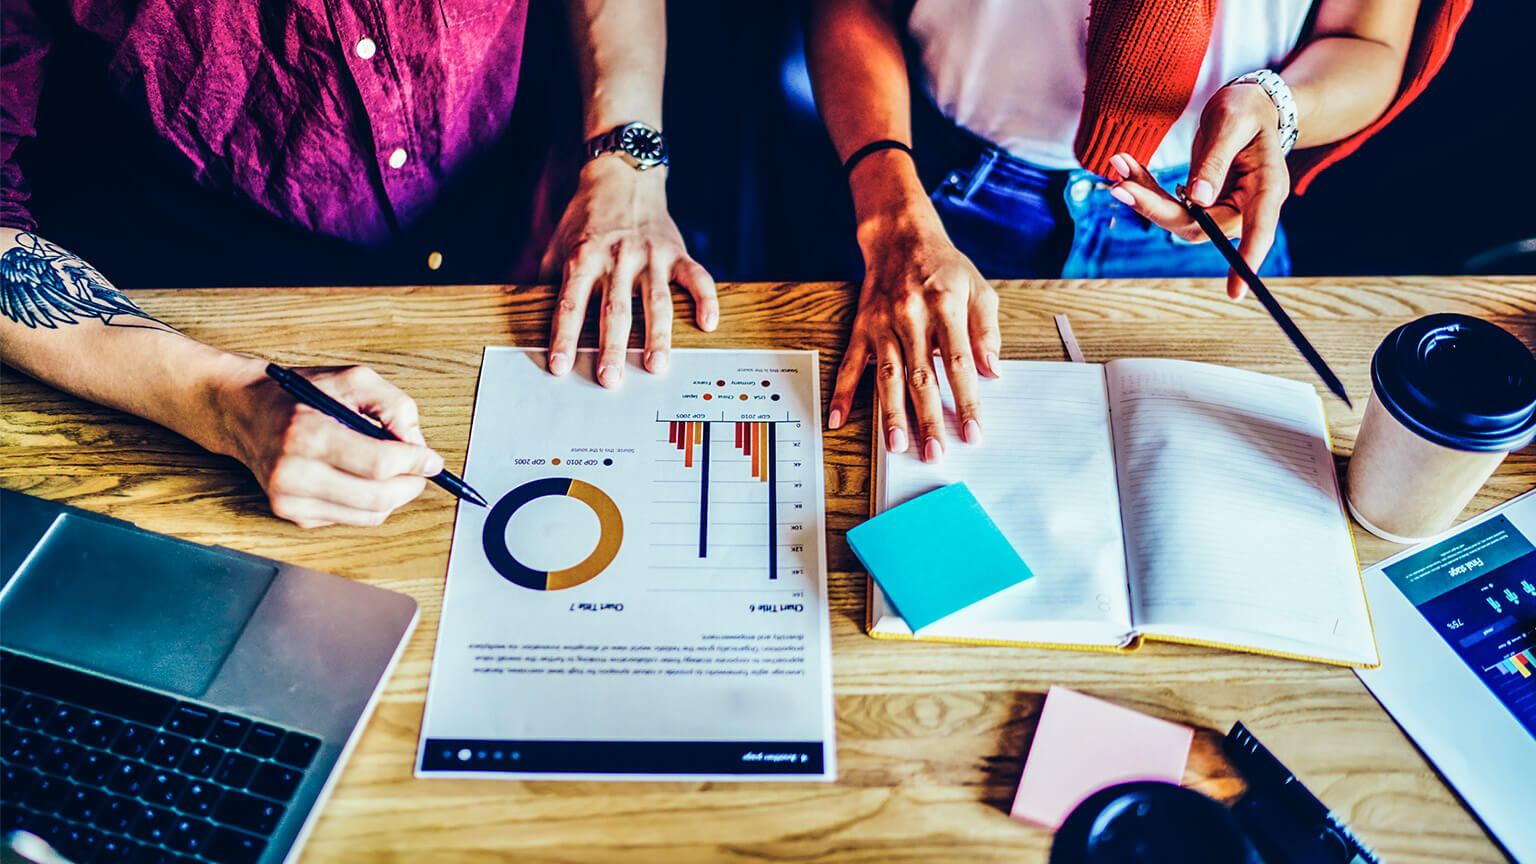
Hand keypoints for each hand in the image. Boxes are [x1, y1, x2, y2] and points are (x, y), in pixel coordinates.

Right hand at [213, 361, 444, 527]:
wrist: (245, 412)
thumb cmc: (299, 394)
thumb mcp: (352, 379)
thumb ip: (394, 406)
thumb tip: (418, 445)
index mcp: (307, 434)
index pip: (378, 464)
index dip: (415, 463)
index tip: (432, 459)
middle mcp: (293, 473)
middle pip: (377, 497)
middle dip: (411, 484)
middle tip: (421, 469)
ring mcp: (289, 499)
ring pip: (368, 515)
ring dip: (393, 496)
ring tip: (393, 472)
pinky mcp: (291, 515)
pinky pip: (350, 519)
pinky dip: (367, 502)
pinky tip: (358, 478)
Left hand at [540, 158, 718, 387]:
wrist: (621, 177)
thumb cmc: (586, 219)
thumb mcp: (558, 244)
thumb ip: (546, 280)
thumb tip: (524, 312)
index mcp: (584, 258)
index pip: (571, 305)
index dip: (565, 337)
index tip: (561, 366)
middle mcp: (617, 257)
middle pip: (615, 309)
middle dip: (612, 346)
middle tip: (610, 379)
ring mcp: (650, 255)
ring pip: (656, 300)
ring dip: (658, 334)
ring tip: (657, 365)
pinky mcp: (676, 251)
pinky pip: (696, 276)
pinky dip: (705, 299)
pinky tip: (708, 324)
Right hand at [829, 205, 999, 461]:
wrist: (900, 236)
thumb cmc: (945, 267)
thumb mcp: (979, 289)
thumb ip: (987, 331)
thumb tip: (993, 372)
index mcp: (945, 307)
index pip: (959, 364)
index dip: (966, 402)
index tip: (972, 434)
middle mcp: (911, 316)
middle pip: (921, 377)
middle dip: (928, 419)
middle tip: (934, 453)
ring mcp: (883, 324)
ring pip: (886, 376)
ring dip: (891, 413)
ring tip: (897, 445)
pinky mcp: (862, 328)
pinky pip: (850, 364)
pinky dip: (842, 393)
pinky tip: (837, 419)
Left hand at [1106, 83, 1288, 298]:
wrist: (1249, 104)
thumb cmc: (1246, 109)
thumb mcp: (1231, 124)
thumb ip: (1215, 160)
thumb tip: (1196, 198)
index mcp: (1267, 187)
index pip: (1259, 230)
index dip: (1247, 261)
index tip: (1237, 292)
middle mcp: (1244, 205)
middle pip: (1200, 225)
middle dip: (1155, 207)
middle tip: (1120, 185)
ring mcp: (1222, 206)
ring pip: (1179, 218)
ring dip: (1144, 196)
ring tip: (1119, 165)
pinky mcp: (1203, 202)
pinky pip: (1172, 204)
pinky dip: (1147, 188)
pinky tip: (1127, 168)